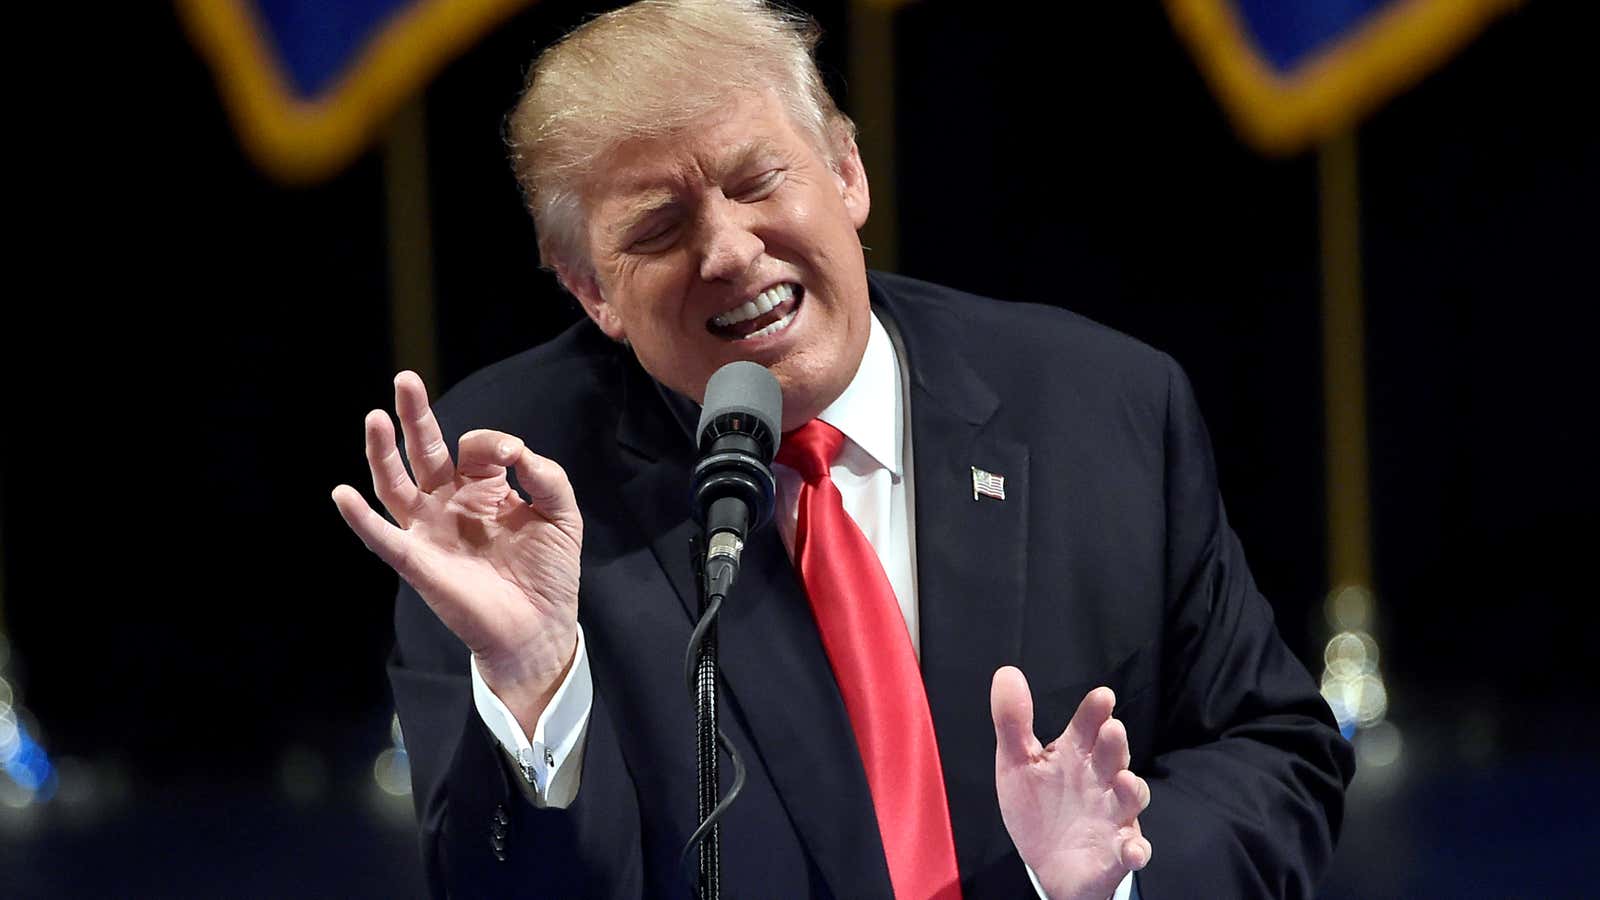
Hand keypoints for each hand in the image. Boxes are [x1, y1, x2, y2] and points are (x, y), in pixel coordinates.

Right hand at [332, 371, 583, 731]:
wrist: (540, 626)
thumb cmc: (549, 571)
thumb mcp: (561, 514)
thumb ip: (547, 476)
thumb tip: (519, 452)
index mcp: (483, 487)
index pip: (473, 448)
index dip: (492, 442)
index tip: (515, 455)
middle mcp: (450, 503)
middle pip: (424, 453)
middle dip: (414, 416)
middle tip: (406, 379)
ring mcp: (430, 531)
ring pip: (396, 485)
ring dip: (382, 453)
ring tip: (375, 418)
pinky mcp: (419, 563)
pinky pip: (383, 538)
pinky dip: (361, 519)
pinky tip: (343, 494)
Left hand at [991, 667, 1151, 899]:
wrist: (1048, 863)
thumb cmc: (1038, 805)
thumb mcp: (1016, 763)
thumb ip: (1012, 722)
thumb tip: (1006, 672)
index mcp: (1076, 755)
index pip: (1087, 727)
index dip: (1094, 712)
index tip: (1101, 697)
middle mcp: (1101, 780)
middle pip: (1113, 757)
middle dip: (1115, 745)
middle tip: (1112, 729)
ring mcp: (1113, 815)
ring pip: (1130, 799)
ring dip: (1131, 790)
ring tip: (1124, 781)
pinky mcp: (1117, 851)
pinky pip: (1133, 850)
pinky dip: (1135, 850)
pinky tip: (1131, 849)